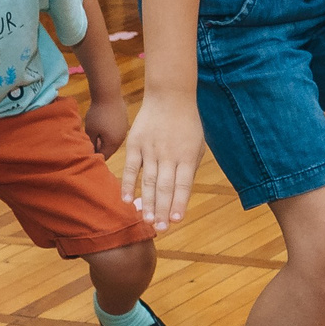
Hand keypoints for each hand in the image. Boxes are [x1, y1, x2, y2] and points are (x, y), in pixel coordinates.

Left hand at [83, 94, 127, 155]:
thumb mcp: (90, 130)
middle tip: (90, 144)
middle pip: (110, 149)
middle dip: (101, 148)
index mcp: (113, 143)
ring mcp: (124, 130)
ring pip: (114, 140)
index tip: (87, 154)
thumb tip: (91, 152)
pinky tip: (103, 126)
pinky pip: (117, 132)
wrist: (108, 94)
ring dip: (105, 140)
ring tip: (96, 134)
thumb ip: (91, 143)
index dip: (95, 156)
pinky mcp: (124, 121)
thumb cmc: (97, 113)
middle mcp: (121, 138)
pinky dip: (110, 132)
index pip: (104, 156)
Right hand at [120, 94, 204, 229]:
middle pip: (165, 186)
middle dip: (163, 209)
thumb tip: (181, 195)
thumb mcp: (197, 145)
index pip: (183, 184)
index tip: (176, 220)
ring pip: (149, 181)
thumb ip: (189, 169)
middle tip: (160, 228)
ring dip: (148, 202)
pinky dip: (128, 184)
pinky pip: (131, 168)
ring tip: (147, 220)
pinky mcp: (136, 144)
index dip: (179, 203)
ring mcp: (151, 149)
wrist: (170, 96)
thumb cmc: (187, 124)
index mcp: (188, 156)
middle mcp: (169, 154)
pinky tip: (127, 200)